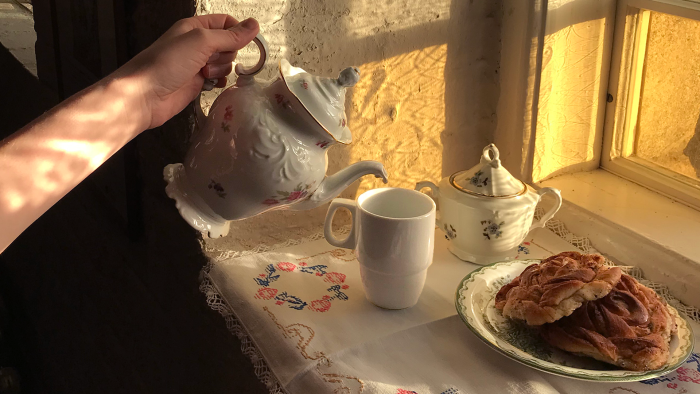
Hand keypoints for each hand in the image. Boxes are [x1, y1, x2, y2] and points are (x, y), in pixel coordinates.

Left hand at [114, 14, 258, 128]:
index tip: (244, 42)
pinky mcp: (197, 83)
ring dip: (220, 70)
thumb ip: (230, 36)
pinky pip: (218, 80)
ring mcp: (197, 64)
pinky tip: (210, 85)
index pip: (226, 23)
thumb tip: (254, 26)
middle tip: (209, 60)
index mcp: (194, 27)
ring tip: (204, 74)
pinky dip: (219, 83)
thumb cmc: (166, 63)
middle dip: (226, 54)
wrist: (145, 95)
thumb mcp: (201, 41)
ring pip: (225, 63)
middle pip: (228, 45)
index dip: (238, 31)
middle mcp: (196, 44)